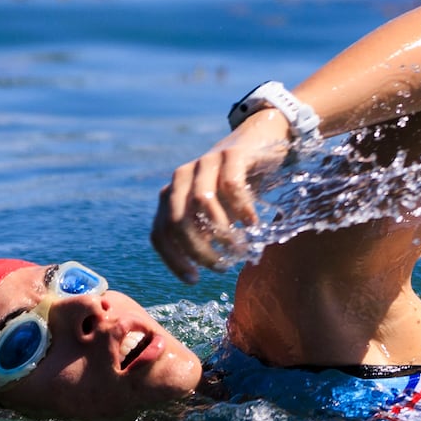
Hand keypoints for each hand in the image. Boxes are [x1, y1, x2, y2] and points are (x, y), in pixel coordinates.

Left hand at [150, 112, 290, 282]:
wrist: (260, 140)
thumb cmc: (235, 186)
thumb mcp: (214, 212)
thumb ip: (203, 233)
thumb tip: (207, 266)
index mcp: (171, 195)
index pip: (159, 233)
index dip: (173, 260)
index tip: (194, 280)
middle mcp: (181, 178)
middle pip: (177, 221)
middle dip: (198, 251)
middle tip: (221, 267)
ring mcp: (205, 162)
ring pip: (201, 204)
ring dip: (221, 233)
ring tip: (240, 250)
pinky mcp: (231, 154)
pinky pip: (231, 185)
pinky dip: (242, 209)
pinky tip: (253, 225)